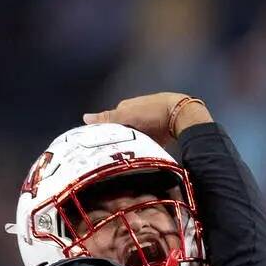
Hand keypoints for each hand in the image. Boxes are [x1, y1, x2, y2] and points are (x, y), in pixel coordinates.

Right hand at [83, 92, 211, 144]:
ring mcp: (146, 124)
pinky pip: (143, 143)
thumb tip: (84, 117)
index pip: (108, 123)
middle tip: (109, 155)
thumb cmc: (152, 113)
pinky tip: (137, 156)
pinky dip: (140, 148)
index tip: (96, 148)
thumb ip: (107, 119)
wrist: (180, 117)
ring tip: (122, 158)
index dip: (102, 134)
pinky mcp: (156, 134)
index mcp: (125, 108)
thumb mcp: (126, 116)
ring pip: (131, 138)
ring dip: (129, 146)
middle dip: (116, 141)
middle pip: (120, 131)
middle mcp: (134, 115)